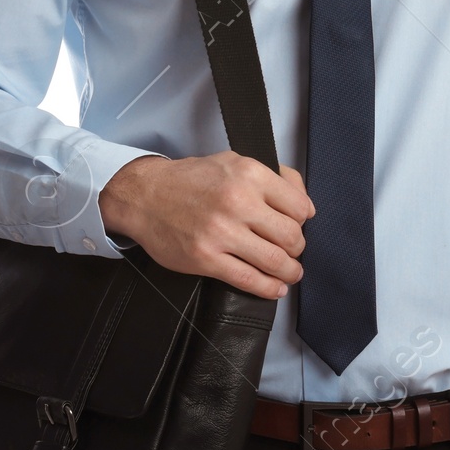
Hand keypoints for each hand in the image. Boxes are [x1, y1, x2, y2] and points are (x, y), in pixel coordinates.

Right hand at [99, 153, 314, 300]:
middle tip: (293, 251)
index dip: (304, 220)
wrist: (145, 195)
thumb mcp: (233, 161)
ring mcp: (222, 232)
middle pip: (291, 236)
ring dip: (290, 272)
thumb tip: (305, 203)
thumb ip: (271, 176)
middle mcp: (238, 201)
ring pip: (275, 261)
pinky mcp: (206, 258)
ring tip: (291, 273)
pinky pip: (249, 279)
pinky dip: (268, 288)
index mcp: (249, 174)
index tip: (300, 226)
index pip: (299, 206)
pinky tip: (275, 288)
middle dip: (297, 248)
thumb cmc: (190, 179)